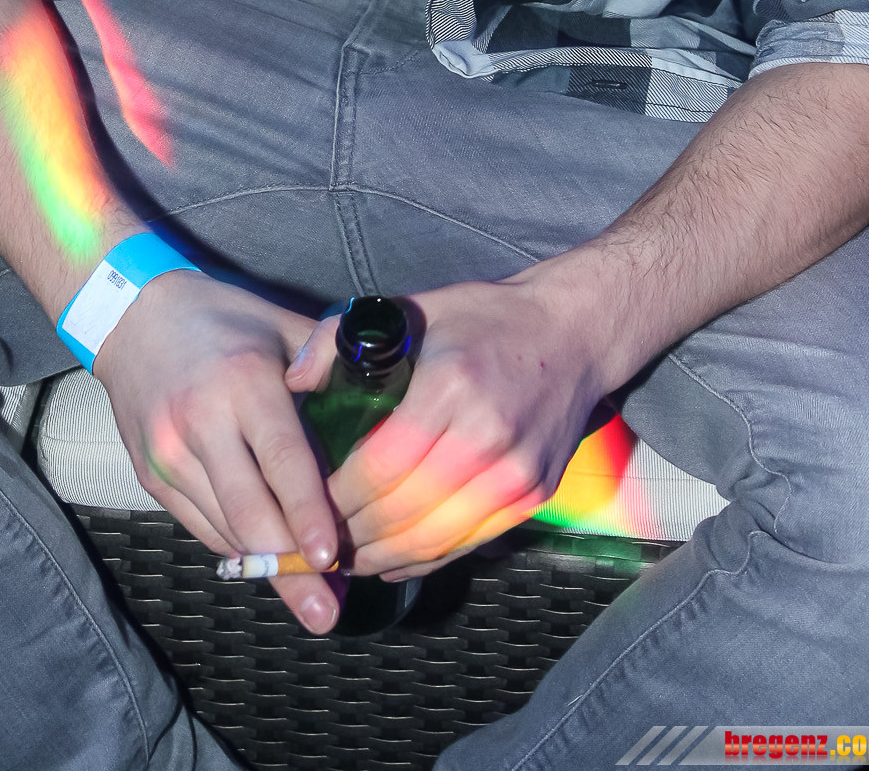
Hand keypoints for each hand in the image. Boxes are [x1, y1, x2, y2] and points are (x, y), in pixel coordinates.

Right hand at [94, 272, 341, 631]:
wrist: (133, 315)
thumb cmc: (222, 317)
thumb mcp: (280, 324)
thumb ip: (327, 364)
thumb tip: (380, 397)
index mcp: (244, 381)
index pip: (281, 458)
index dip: (307, 513)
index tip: (329, 558)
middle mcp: (201, 422)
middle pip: (249, 511)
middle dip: (286, 569)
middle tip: (324, 610)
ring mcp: (170, 454)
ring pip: (224, 529)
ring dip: (264, 566)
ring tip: (307, 597)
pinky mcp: (152, 476)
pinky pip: (200, 527)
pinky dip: (236, 548)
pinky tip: (264, 563)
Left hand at [286, 268, 601, 581]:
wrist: (574, 333)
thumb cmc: (487, 318)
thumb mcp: (411, 308)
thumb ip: (339, 338)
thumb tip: (293, 381)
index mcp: (450, 387)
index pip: (380, 466)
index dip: (336, 498)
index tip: (307, 504)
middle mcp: (486, 436)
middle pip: (402, 511)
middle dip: (351, 535)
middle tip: (316, 542)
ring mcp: (515, 472)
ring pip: (434, 538)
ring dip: (382, 557)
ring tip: (346, 558)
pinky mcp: (532, 495)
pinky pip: (468, 543)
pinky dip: (425, 559)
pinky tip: (391, 560)